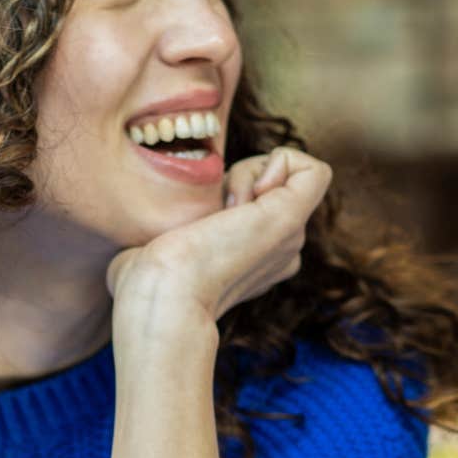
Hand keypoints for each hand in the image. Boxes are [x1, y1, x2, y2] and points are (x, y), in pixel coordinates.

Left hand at [105, 147, 329, 343]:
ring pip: (284, 172)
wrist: (162, 296)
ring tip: (224, 211)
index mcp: (254, 260)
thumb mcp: (154, 252)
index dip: (224, 192)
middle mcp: (280, 251)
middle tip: (211, 216)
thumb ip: (167, 239)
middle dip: (236, 178)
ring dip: (247, 172)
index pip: (253, 203)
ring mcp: (291, 237)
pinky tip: (248, 192)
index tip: (197, 224)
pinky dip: (279, 162)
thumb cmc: (145, 284)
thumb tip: (149, 242)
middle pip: (268, 183)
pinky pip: (312, 169)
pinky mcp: (294, 218)